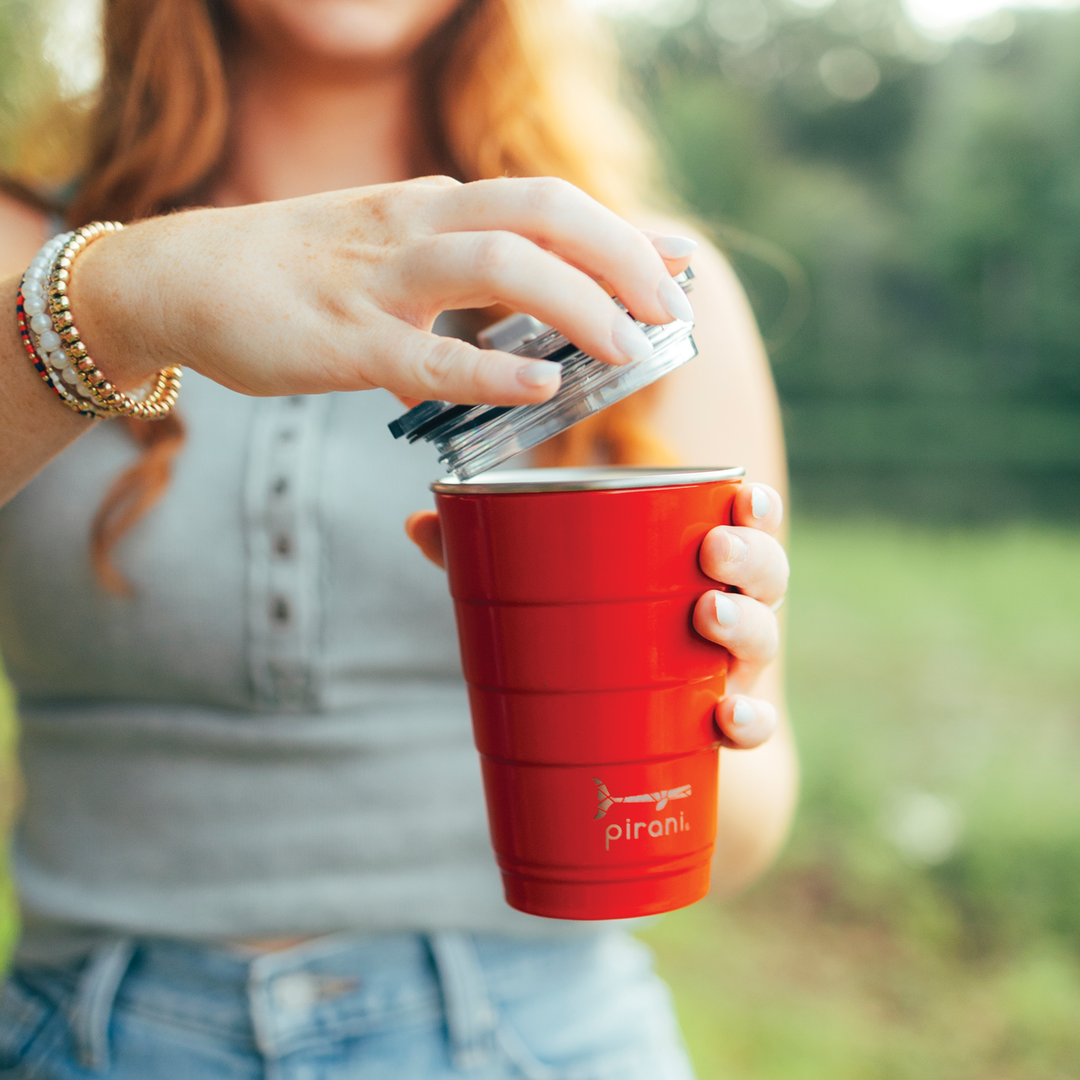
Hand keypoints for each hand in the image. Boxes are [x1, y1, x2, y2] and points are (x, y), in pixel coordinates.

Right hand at [70, 176, 694, 404]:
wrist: (179, 278)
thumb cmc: (285, 274)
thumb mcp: (380, 254)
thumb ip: (449, 284)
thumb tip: (511, 337)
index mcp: (429, 209)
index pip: (546, 202)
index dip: (621, 231)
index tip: (678, 259)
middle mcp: (416, 226)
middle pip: (544, 212)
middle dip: (620, 254)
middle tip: (671, 305)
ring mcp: (381, 280)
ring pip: (500, 266)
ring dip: (578, 302)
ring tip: (628, 345)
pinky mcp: (345, 340)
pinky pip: (432, 351)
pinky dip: (495, 366)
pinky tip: (543, 382)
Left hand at [406, 478, 788, 753]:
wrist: (633, 748)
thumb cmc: (596, 648)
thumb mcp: (554, 598)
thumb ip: (493, 558)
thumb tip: (417, 522)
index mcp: (696, 568)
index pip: (744, 525)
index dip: (755, 508)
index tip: (741, 492)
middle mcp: (727, 612)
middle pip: (766, 576)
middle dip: (749, 557)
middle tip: (711, 551)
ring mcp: (731, 672)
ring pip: (764, 641)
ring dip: (747, 626)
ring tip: (709, 615)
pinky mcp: (723, 727)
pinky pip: (753, 726)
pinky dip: (746, 724)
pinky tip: (724, 720)